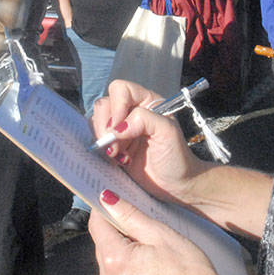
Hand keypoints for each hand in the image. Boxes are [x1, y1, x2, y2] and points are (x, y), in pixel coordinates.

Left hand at [90, 189, 219, 274]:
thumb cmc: (189, 272)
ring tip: (152, 246)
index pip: (96, 225)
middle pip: (102, 241)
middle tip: (144, 223)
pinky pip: (118, 273)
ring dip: (124, 246)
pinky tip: (150, 262)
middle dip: (117, 229)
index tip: (115, 199)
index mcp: (115, 261)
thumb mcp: (160, 234)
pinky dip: (128, 263)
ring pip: (110, 257)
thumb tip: (107, 199)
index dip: (104, 208)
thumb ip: (129, 215)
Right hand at [92, 79, 210, 205]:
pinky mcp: (114, 145)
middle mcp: (131, 111)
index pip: (121, 90)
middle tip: (116, 147)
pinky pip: (96, 139)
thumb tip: (117, 127)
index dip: (116, 106)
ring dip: (104, 140)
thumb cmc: (177, 156)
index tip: (119, 128)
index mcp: (147, 102)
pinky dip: (102, 150)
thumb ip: (144, 119)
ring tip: (119, 156)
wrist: (175, 184)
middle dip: (106, 127)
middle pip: (104, 105)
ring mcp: (121, 129)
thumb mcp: (167, 131)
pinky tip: (118, 160)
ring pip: (97, 122)